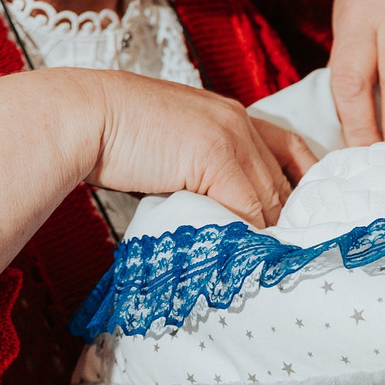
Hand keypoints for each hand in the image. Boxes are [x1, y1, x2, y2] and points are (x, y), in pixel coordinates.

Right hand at [0, 69, 315, 283]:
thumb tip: (219, 214)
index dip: (297, 192)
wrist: (85, 115)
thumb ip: (201, 169)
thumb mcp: (172, 146)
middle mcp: (240, 122)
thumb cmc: (115, 135)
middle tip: (289, 260)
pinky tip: (248, 259)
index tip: (299, 225)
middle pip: (283, 182)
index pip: (289, 152)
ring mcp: (232, 138)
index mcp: (232, 115)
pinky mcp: (217, 157)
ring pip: (270, 199)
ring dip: (270, 236)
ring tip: (271, 270)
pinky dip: (251, 237)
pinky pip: (248, 208)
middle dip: (289, 223)